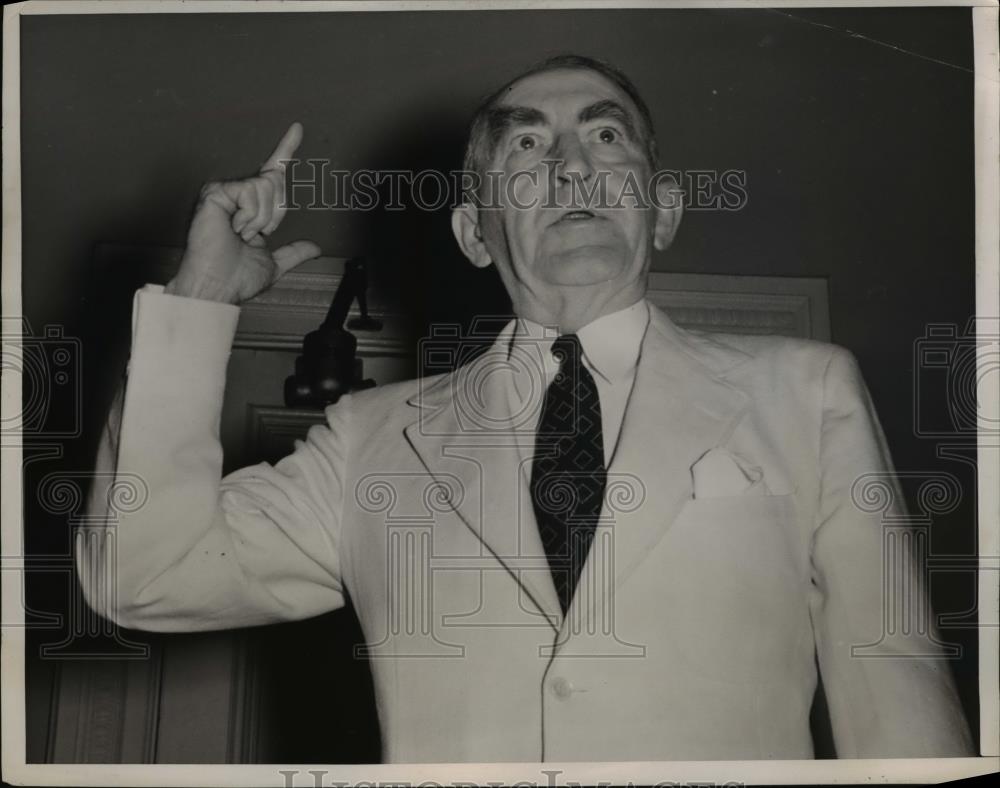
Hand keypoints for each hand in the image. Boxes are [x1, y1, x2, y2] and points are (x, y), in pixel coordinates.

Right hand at [166, 122, 320, 303]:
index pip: (272, 174)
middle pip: (276, 181)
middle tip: (253, 235)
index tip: (298, 128)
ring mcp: (226, 191)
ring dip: (260, 219)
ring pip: (266, 187)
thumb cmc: (237, 277)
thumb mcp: (274, 264)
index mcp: (251, 208)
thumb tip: (313, 248)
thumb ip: (294, 252)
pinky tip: (232, 228)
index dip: (286, 150)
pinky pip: (251, 191)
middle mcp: (237, 195)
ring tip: (240, 233)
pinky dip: (249, 216)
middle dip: (274, 214)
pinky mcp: (216, 191)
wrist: (218, 286)